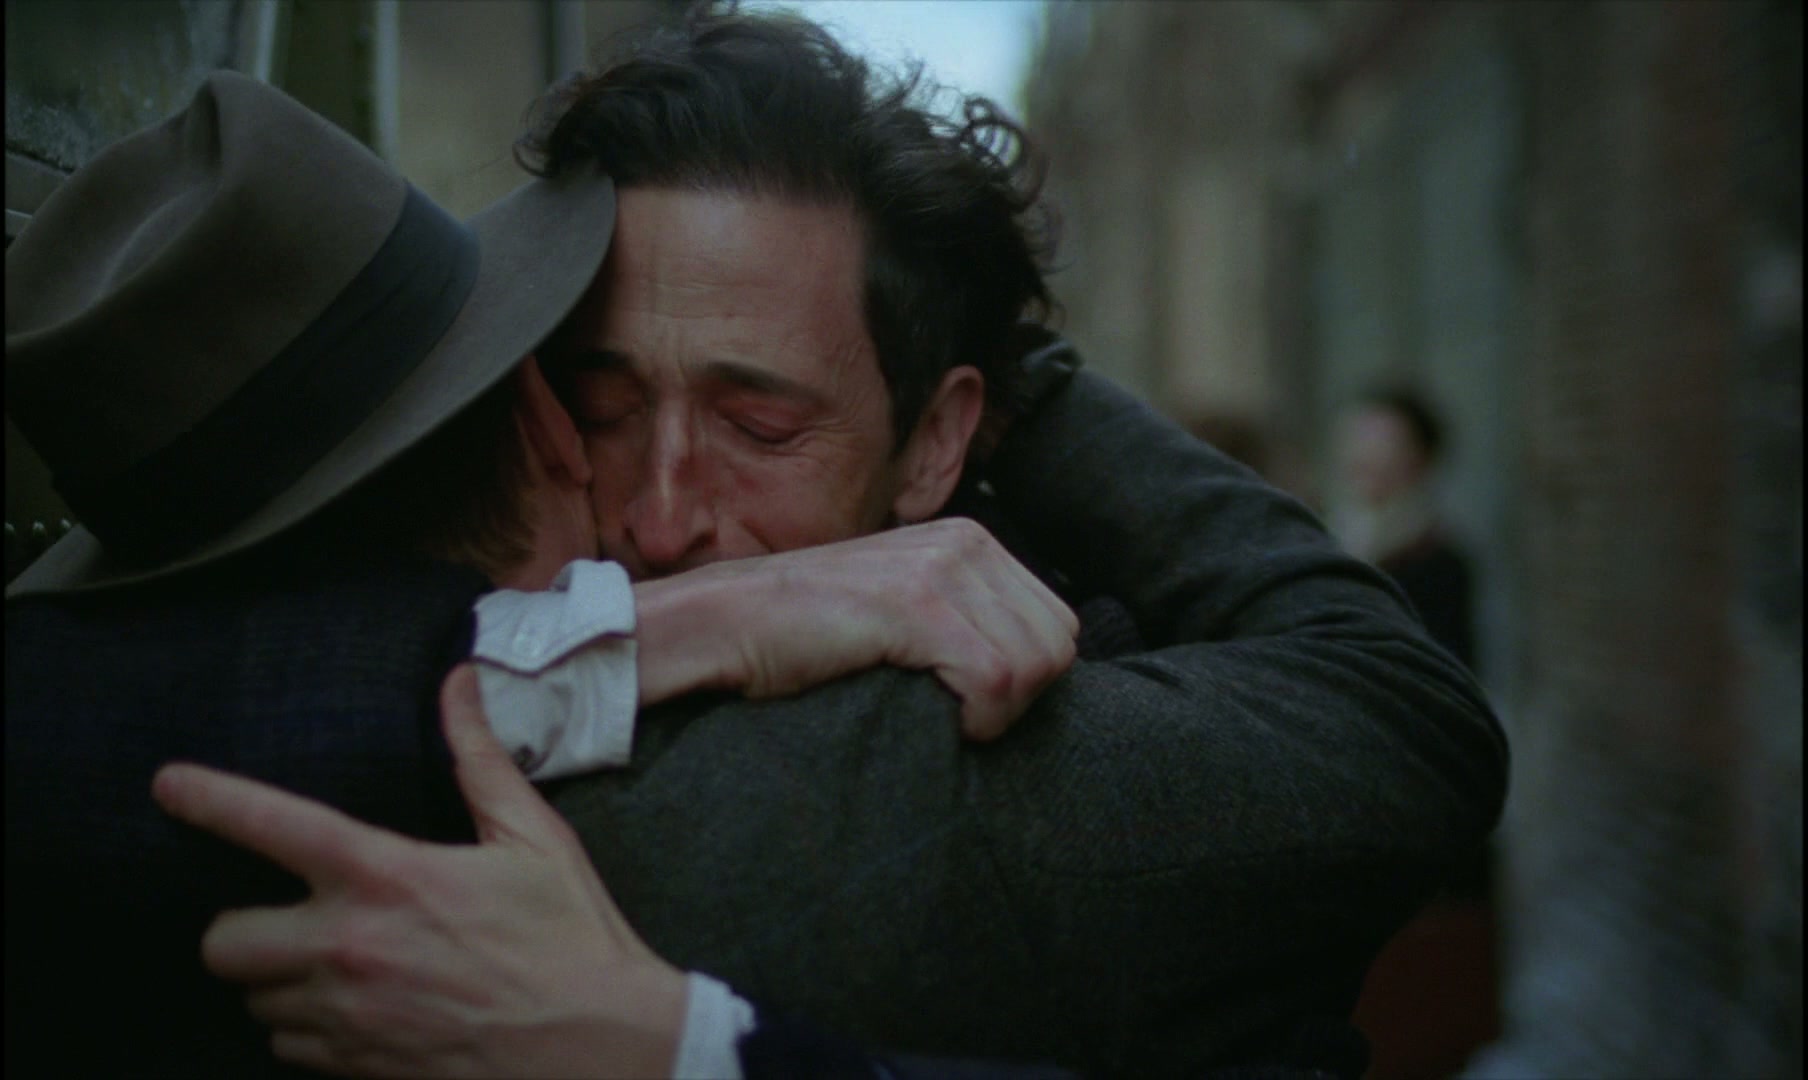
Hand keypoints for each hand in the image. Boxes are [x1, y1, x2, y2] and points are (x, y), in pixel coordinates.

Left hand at [150, 667, 685, 1078]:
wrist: (600, 1049)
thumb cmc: (572, 938)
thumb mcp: (535, 838)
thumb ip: (480, 759)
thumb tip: (458, 683)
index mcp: (390, 876)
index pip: (273, 826)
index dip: (211, 799)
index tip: (169, 784)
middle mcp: (351, 948)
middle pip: (224, 939)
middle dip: (242, 927)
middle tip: (286, 917)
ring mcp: (348, 1018)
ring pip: (255, 1000)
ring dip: (280, 981)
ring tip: (333, 967)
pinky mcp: (358, 1069)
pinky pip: (291, 1048)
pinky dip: (311, 1030)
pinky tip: (358, 1012)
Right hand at [634, 517, 1078, 739]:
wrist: (727, 623)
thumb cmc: (810, 633)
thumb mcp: (901, 608)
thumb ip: (963, 616)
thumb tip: (1032, 664)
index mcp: (969, 539)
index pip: (1057, 623)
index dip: (1026, 678)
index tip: (973, 702)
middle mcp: (963, 542)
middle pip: (1055, 644)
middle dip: (1019, 697)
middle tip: (961, 716)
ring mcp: (940, 569)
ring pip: (1033, 664)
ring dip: (996, 711)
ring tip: (945, 716)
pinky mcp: (915, 605)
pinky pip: (996, 678)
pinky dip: (977, 718)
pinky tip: (940, 723)